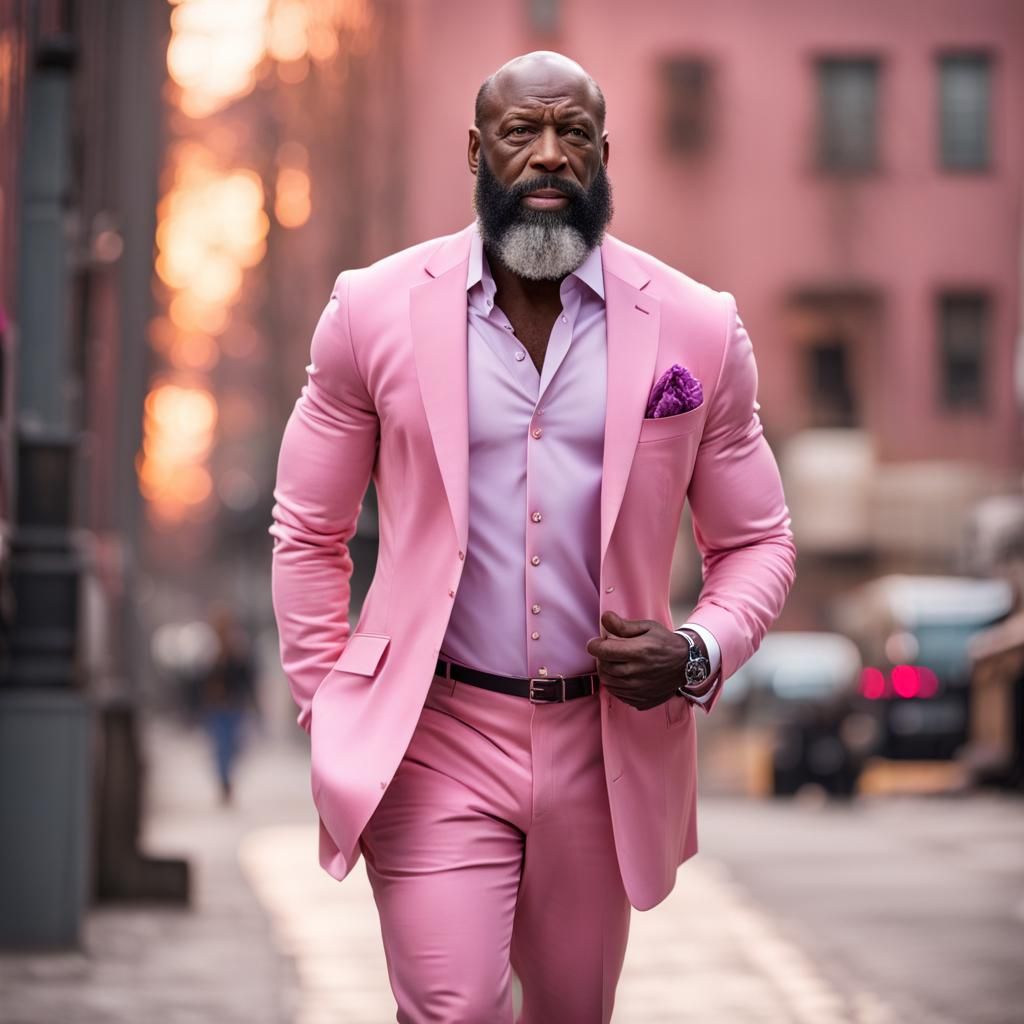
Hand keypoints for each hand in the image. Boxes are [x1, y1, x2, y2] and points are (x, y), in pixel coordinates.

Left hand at [585, 611, 708, 710]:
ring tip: (615, 663)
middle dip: (601, 658)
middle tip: (608, 651)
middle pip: (604, 667)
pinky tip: (622, 676)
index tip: (596, 642)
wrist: (687, 664)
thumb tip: (604, 618)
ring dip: (606, 672)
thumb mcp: (647, 627)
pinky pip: (618, 694)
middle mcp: (637, 673)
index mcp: (638, 652)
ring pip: (608, 682)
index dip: (594, 645)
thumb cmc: (665, 643)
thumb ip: (623, 625)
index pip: (603, 651)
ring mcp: (639, 689)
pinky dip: (615, 685)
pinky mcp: (640, 700)